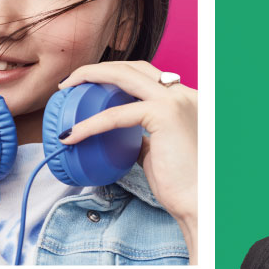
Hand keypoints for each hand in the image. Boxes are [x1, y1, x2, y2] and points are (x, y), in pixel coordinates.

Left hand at [58, 60, 198, 260]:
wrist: (201, 202)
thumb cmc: (186, 185)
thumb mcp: (163, 152)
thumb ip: (148, 138)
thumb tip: (127, 138)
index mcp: (187, 100)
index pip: (148, 75)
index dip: (117, 74)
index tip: (92, 85)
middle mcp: (184, 94)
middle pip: (134, 66)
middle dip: (99, 68)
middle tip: (72, 82)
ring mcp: (175, 101)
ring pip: (123, 74)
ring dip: (89, 76)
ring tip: (66, 88)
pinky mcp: (164, 114)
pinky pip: (116, 114)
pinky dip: (89, 123)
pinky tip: (72, 134)